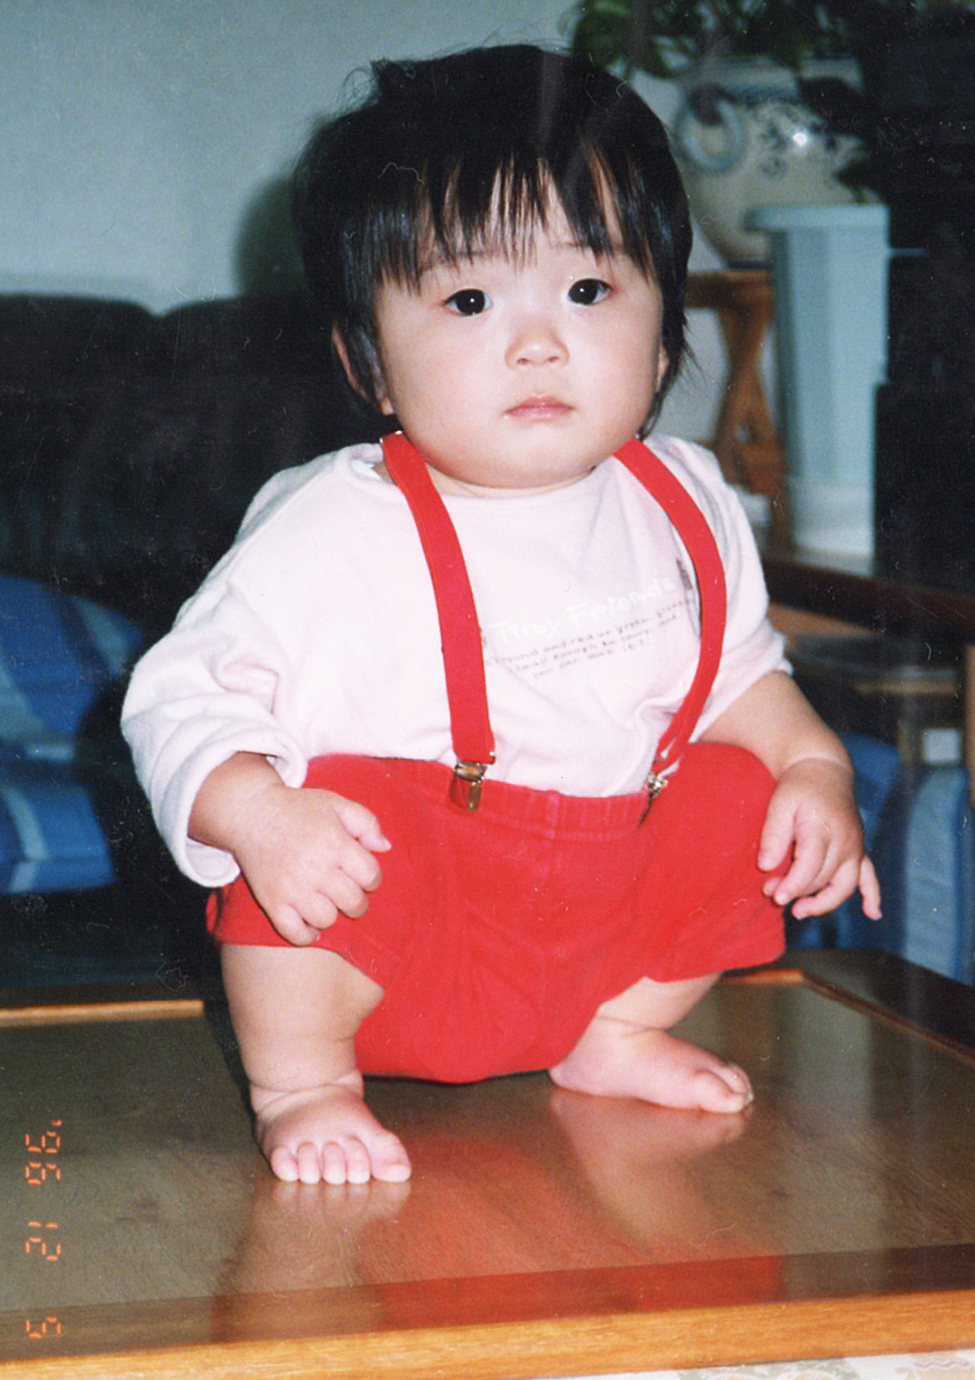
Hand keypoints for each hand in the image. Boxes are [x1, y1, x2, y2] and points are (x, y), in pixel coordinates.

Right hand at [229, 779, 390, 945]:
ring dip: (331, 913)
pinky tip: (310, 922)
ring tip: (325, 901)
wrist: (251, 813)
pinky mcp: (272, 901)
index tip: (361, 874)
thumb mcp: (336, 803)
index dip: (372, 878)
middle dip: (357, 900)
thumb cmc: (298, 808)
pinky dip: (306, 934)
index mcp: (335, 843)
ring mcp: (292, 888)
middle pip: (353, 903)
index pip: (371, 876)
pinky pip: (295, 933)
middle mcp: (315, 868)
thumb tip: (385, 847)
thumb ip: (366, 822)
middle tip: (347, 891)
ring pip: (327, 919)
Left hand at [757, 757, 881, 921]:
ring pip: (845, 885)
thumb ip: (773, 835)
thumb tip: (766, 866)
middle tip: (771, 894)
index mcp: (823, 828)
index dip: (792, 886)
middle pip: (823, 878)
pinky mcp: (860, 849)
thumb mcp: (779, 803)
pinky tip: (873, 914)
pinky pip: (870, 876)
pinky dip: (872, 895)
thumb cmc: (798, 786)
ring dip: (825, 902)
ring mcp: (856, 846)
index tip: (775, 897)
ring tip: (800, 911)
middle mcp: (845, 841)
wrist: (824, 769)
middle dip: (798, 892)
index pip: (810, 868)